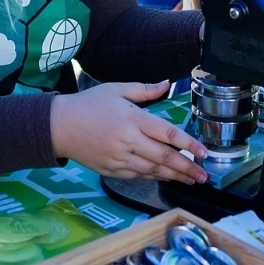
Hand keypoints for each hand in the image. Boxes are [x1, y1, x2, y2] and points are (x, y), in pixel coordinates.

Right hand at [52, 81, 208, 183]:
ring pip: (153, 170)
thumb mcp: (116, 89)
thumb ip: (144, 90)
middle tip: (204, 175)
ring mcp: (119, 158)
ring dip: (174, 176)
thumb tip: (167, 84)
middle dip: (187, 168)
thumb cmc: (88, 104)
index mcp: (132, 119)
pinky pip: (138, 176)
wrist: (59, 126)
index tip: (204, 153)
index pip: (167, 134)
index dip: (188, 144)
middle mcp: (128, 140)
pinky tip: (166, 177)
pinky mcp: (111, 170)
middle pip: (164, 157)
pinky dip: (154, 178)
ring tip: (191, 180)